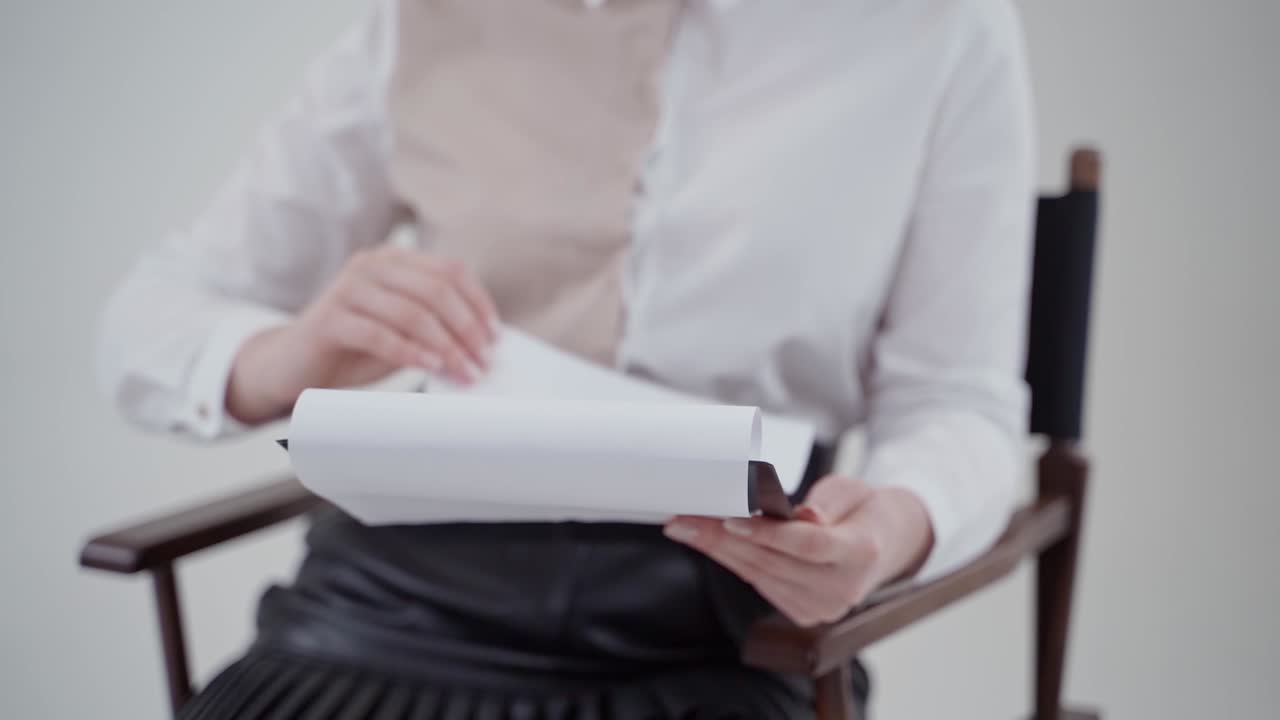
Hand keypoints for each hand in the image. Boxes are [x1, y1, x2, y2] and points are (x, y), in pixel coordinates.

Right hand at [226, 245, 499, 423]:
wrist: (292, 365)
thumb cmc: (354, 348)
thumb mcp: (402, 329)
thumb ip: (435, 325)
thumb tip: (483, 343)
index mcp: (394, 260)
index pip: (451, 270)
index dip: (479, 303)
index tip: (495, 337)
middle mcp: (371, 265)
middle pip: (437, 290)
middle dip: (468, 329)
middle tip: (484, 361)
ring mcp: (348, 288)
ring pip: (412, 313)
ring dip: (447, 347)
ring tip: (465, 371)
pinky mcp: (330, 319)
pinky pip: (380, 334)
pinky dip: (411, 352)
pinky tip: (431, 367)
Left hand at [663, 475, 933, 626]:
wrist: (886, 544)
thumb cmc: (865, 510)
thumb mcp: (853, 490)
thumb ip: (828, 502)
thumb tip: (803, 516)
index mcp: (860, 554)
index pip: (807, 544)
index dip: (766, 533)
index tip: (728, 518)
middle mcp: (842, 589)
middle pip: (772, 562)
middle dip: (722, 539)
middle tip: (684, 520)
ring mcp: (822, 608)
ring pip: (758, 575)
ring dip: (718, 551)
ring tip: (686, 528)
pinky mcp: (803, 613)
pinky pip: (760, 584)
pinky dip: (733, 562)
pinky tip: (709, 544)